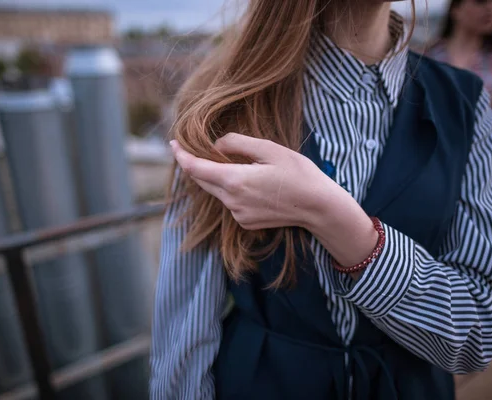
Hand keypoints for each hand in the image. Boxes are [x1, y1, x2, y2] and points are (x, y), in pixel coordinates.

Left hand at [170, 133, 332, 230]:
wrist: (318, 207)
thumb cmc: (299, 173)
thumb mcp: (269, 149)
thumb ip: (237, 143)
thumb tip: (215, 145)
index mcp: (235, 181)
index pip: (195, 169)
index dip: (181, 155)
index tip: (173, 143)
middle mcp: (232, 201)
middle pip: (202, 181)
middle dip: (195, 165)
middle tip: (192, 148)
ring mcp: (239, 215)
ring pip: (217, 191)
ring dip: (217, 177)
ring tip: (232, 163)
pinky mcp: (246, 223)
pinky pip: (231, 202)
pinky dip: (231, 190)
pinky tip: (250, 182)